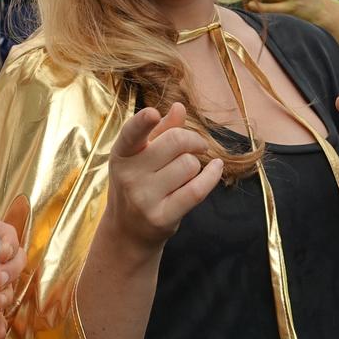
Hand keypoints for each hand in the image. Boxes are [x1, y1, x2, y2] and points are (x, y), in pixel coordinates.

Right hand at [100, 104, 224, 249]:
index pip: (131, 133)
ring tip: (185, 172)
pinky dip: (212, 176)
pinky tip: (217, 168)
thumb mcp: (141, 155)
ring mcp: (143, 198)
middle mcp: (128, 175)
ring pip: (189, 165)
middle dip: (193, 140)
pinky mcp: (161, 217)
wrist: (127, 231)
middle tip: (197, 145)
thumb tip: (179, 107)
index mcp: (121, 154)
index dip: (142, 122)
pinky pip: (197, 189)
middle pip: (175, 142)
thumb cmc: (138, 183)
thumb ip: (161, 130)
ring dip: (195, 165)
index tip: (153, 113)